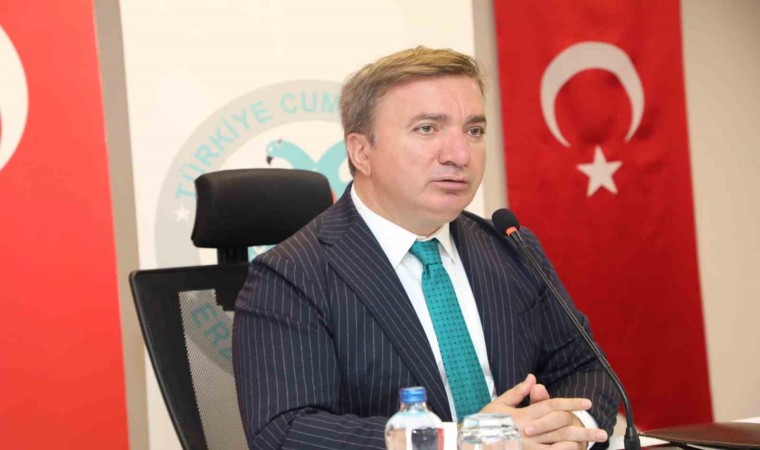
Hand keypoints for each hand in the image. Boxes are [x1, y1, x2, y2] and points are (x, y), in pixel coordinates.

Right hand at [480, 374, 606, 449]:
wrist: (471, 443)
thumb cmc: (484, 424)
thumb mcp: (499, 404)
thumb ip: (518, 392)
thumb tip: (533, 378)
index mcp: (524, 415)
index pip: (552, 406)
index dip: (571, 403)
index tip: (587, 403)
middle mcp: (529, 431)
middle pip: (562, 428)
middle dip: (584, 429)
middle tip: (603, 433)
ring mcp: (529, 447)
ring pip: (559, 445)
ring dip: (578, 444)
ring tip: (592, 445)